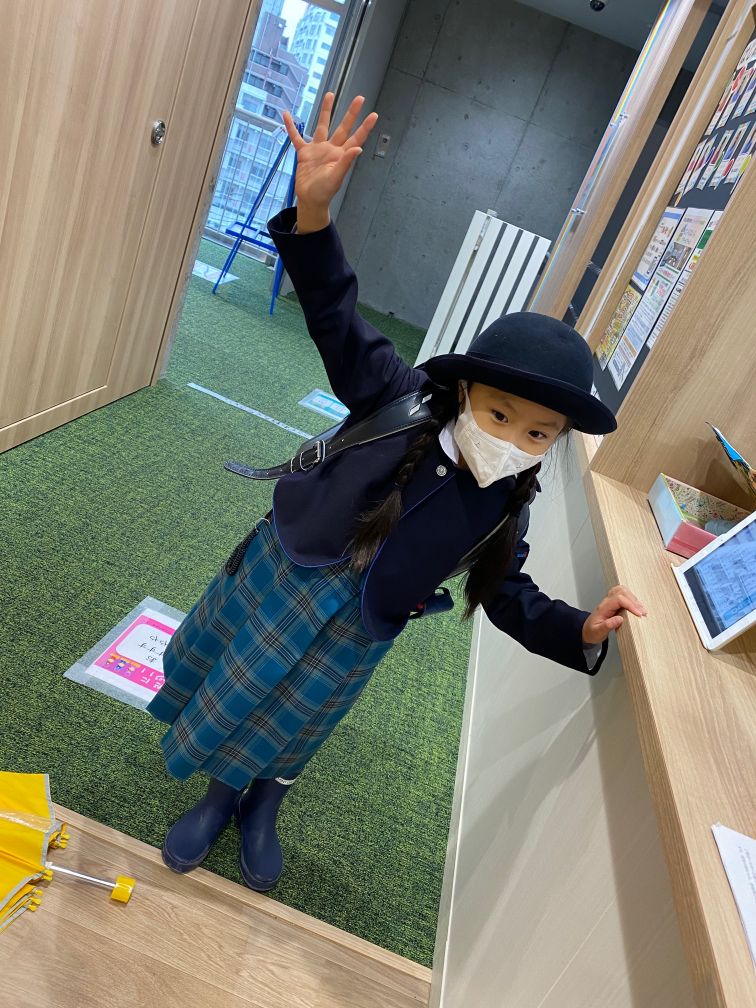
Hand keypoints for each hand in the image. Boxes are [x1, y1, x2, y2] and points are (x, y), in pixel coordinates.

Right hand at [282, 93, 377, 232]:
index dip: (365, 127)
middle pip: (343, 127)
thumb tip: (359, 148)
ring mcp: (318, 149)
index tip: (374, 115)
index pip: (356, 138)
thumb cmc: (324, 192)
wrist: (309, 200)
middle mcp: (331, 149)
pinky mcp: (304, 153)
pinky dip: (291, 126)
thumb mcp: (335, 178)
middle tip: (360, 98)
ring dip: (326, 111)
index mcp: (341, 155)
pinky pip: (296, 137)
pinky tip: (287, 114)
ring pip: (322, 126)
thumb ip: (345, 163)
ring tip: (330, 95)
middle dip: (351, 113)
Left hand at [582, 585, 647, 645]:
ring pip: (623, 590)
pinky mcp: (614, 603)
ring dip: (634, 599)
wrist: (588, 631)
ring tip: (642, 610)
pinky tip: (637, 607)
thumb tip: (619, 619)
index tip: (639, 614)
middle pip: (621, 591)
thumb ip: (607, 626)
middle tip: (643, 613)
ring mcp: (610, 601)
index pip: (618, 599)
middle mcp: (606, 602)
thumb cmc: (592, 632)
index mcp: (603, 608)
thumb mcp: (598, 632)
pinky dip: (632, 599)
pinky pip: (624, 595)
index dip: (630, 605)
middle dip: (634, 601)